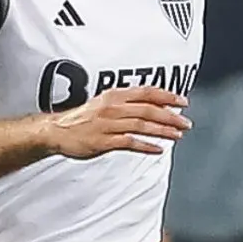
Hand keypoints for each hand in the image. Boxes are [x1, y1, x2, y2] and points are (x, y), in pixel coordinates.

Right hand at [45, 86, 190, 158]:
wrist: (57, 130)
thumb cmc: (83, 118)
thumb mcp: (105, 102)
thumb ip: (127, 103)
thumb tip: (152, 105)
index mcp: (115, 95)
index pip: (147, 92)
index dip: (167, 96)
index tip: (183, 102)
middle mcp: (113, 108)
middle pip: (148, 110)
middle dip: (170, 116)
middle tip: (185, 122)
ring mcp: (108, 124)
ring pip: (142, 126)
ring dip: (162, 130)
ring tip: (177, 135)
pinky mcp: (103, 141)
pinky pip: (129, 143)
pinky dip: (145, 146)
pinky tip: (157, 149)